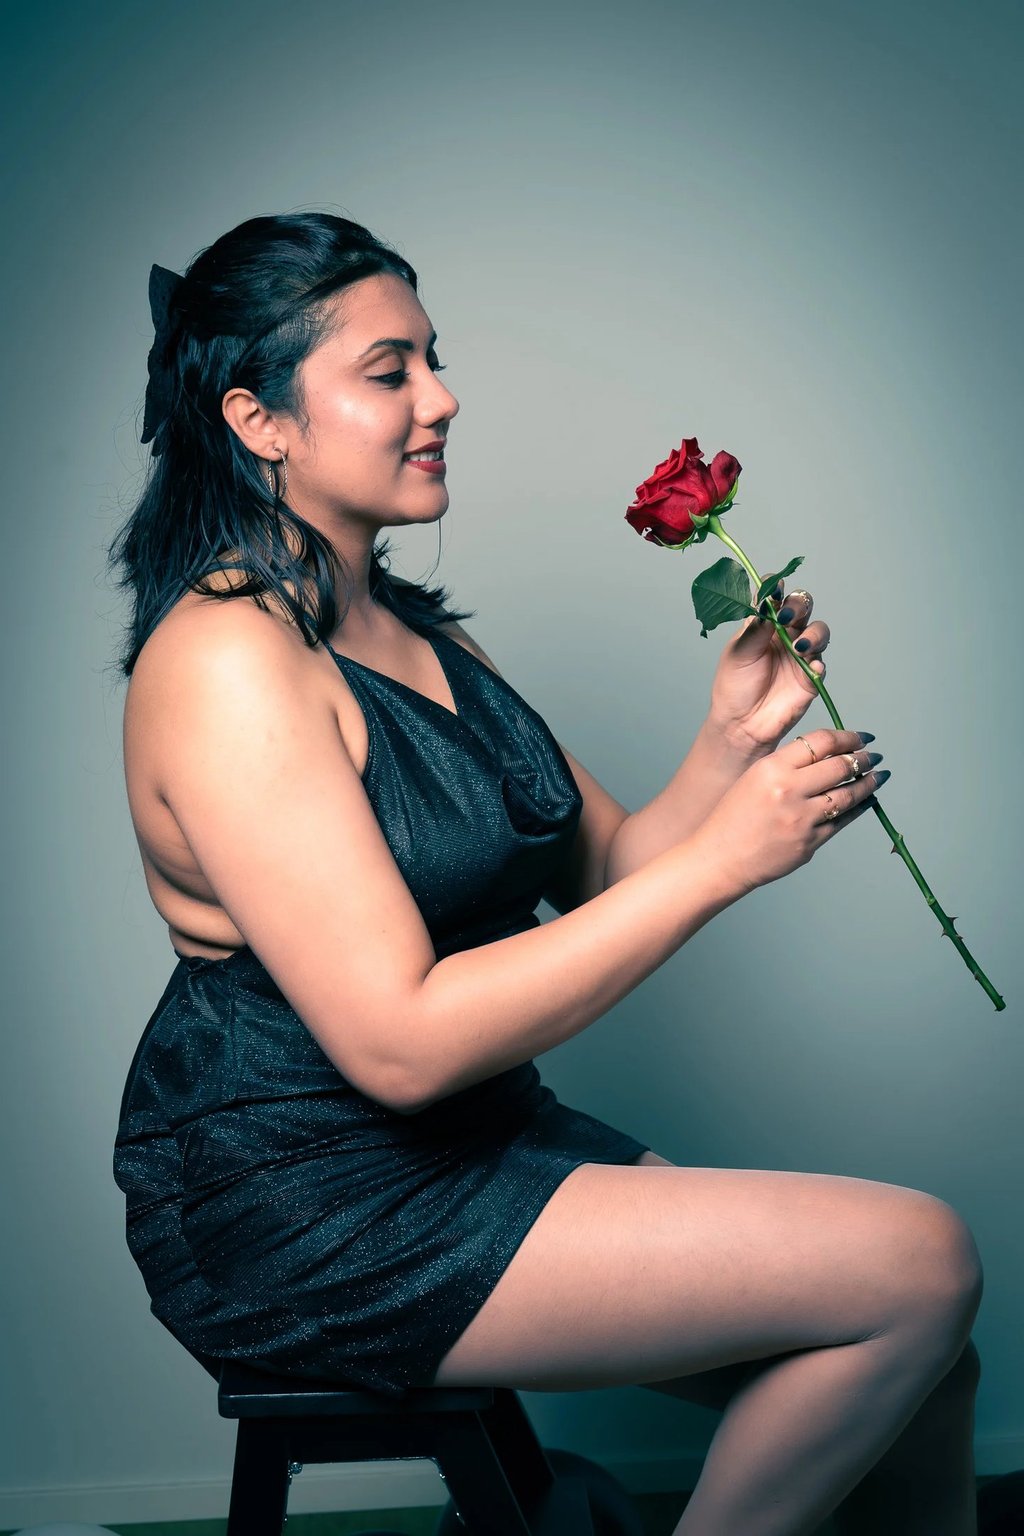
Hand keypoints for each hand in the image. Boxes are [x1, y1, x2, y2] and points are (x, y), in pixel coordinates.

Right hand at [690, 727, 883, 896]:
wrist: (719, 857)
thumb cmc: (732, 817)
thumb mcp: (754, 778)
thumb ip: (787, 765)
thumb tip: (828, 755)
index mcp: (772, 768)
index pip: (821, 742)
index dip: (848, 737)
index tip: (861, 737)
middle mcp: (788, 790)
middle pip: (840, 766)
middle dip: (863, 758)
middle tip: (874, 756)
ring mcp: (801, 819)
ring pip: (848, 795)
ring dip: (869, 783)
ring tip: (879, 776)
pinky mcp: (809, 843)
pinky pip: (842, 822)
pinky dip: (858, 809)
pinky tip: (866, 801)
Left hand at [707, 585, 830, 754]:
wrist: (741, 724)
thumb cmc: (734, 687)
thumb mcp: (737, 654)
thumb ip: (754, 629)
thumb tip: (765, 603)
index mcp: (763, 624)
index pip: (774, 596)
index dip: (776, 588)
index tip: (773, 588)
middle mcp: (785, 633)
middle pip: (802, 606)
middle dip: (797, 605)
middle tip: (786, 617)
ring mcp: (801, 654)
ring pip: (818, 631)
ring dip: (813, 634)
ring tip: (799, 647)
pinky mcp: (811, 676)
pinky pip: (823, 663)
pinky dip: (819, 662)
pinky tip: (811, 667)